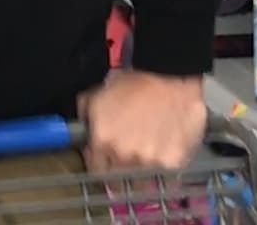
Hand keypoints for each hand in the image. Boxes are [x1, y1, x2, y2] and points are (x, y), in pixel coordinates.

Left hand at [77, 70, 206, 172]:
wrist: (171, 75)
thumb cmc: (134, 81)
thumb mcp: (97, 94)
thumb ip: (85, 118)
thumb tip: (83, 134)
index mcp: (102, 141)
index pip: (96, 171)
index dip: (100, 164)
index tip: (105, 160)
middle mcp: (124, 157)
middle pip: (119, 180)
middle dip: (120, 171)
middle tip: (128, 158)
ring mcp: (150, 163)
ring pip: (142, 181)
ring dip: (142, 172)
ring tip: (148, 154)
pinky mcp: (173, 164)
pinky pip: (166, 178)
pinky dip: (164, 169)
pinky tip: (165, 152)